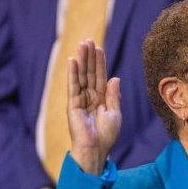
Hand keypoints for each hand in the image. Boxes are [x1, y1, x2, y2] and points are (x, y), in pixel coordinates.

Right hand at [67, 39, 121, 175]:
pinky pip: (73, 85)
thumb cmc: (107, 134)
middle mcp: (90, 96)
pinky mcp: (73, 104)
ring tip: (82, 44)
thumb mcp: (115, 112)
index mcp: (101, 98)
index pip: (100, 76)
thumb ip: (113, 95)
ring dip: (81, 60)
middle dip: (89, 57)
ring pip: (81, 76)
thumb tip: (115, 77)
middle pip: (89, 73)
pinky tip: (72, 61)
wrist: (97, 148)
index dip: (100, 63)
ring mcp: (80, 99)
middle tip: (88, 40)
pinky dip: (73, 73)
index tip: (100, 48)